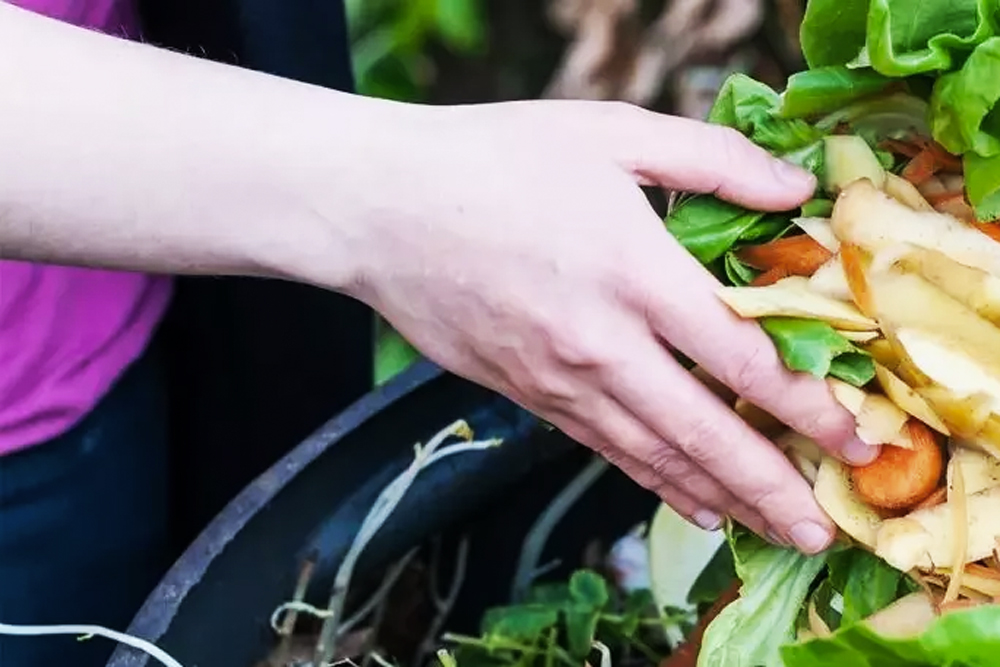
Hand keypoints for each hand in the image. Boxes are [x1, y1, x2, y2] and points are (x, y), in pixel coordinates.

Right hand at [350, 100, 874, 553]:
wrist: (379, 210)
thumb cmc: (491, 160)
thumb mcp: (610, 131)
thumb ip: (713, 160)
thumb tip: (796, 190)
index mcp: (634, 271)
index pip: (743, 358)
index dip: (809, 406)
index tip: (854, 437)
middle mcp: (602, 343)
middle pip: (705, 433)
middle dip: (773, 487)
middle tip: (824, 530)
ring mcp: (559, 379)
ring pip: (654, 457)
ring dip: (720, 500)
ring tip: (771, 532)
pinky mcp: (527, 394)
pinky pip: (604, 450)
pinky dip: (654, 483)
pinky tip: (688, 504)